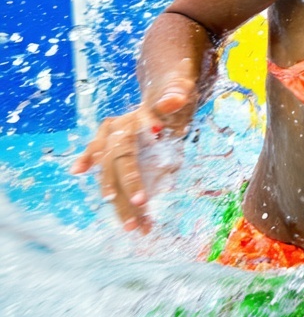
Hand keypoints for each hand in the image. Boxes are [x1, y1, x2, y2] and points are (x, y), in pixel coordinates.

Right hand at [70, 70, 196, 232]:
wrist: (169, 87)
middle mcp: (113, 135)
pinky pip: (112, 175)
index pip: (123, 156)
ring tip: (136, 229)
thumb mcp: (178, 90)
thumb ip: (174, 96)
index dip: (130, 179)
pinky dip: (113, 192)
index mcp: (124, 124)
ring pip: (112, 179)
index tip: (142, 201)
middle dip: (123, 200)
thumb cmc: (174, 89)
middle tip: (135, 226)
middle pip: (114, 173)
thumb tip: (173, 101)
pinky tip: (116, 211)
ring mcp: (114, 145)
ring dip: (121, 205)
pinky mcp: (120, 153)